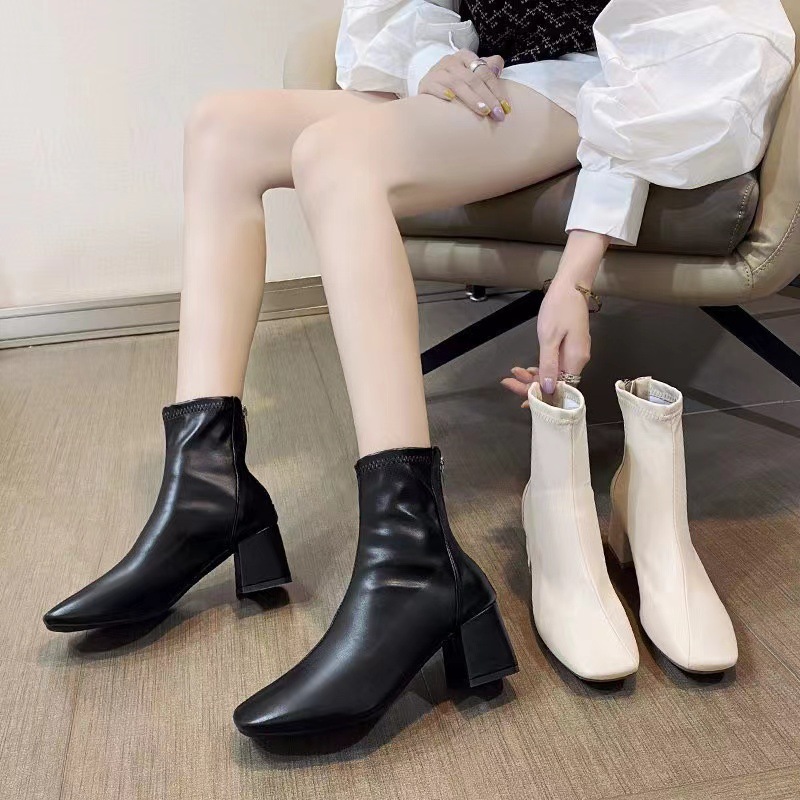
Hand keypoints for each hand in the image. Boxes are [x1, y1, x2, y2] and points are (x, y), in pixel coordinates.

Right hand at [419, 50, 510, 120]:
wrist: (428, 91)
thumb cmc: (453, 85)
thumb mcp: (471, 75)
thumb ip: (486, 69)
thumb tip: (498, 65)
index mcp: (465, 57)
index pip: (485, 72)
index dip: (497, 90)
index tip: (506, 108)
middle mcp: (451, 61)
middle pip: (473, 79)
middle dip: (488, 98)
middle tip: (497, 114)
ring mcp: (437, 71)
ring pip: (457, 83)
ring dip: (472, 98)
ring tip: (483, 112)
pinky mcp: (425, 83)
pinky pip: (434, 86)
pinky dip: (442, 92)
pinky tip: (450, 99)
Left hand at [501, 280, 590, 403]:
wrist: (572, 285)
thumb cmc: (559, 307)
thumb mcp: (549, 337)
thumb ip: (549, 364)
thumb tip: (549, 389)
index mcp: (575, 360)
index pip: (559, 389)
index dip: (540, 397)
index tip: (520, 400)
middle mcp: (578, 360)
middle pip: (556, 384)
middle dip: (532, 386)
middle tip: (508, 382)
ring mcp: (575, 354)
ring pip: (554, 375)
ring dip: (534, 377)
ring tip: (514, 373)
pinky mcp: (571, 347)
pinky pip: (556, 365)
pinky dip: (541, 368)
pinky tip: (528, 368)